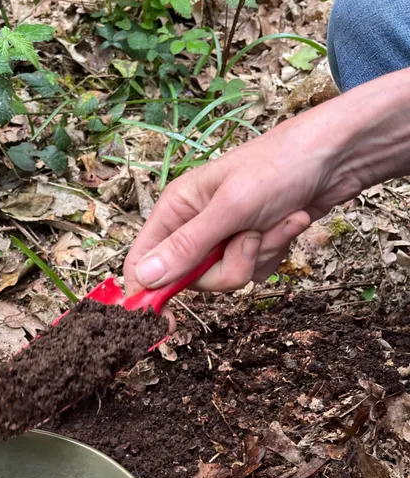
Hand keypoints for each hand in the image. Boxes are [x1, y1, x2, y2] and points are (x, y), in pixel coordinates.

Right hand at [124, 68, 409, 294]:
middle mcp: (195, 224)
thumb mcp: (230, 209)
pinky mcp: (252, 244)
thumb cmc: (279, 166)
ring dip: (257, 257)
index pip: (143, 260)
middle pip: (192, 279)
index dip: (147, 291)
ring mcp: (224, 236)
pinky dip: (274, 252)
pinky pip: (252, 271)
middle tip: (249, 240)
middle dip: (226, 268)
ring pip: (226, 278)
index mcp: (176, 208)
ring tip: (274, 223)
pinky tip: (288, 223)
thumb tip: (145, 277)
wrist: (336, 156)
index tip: (164, 319)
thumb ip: (187, 246)